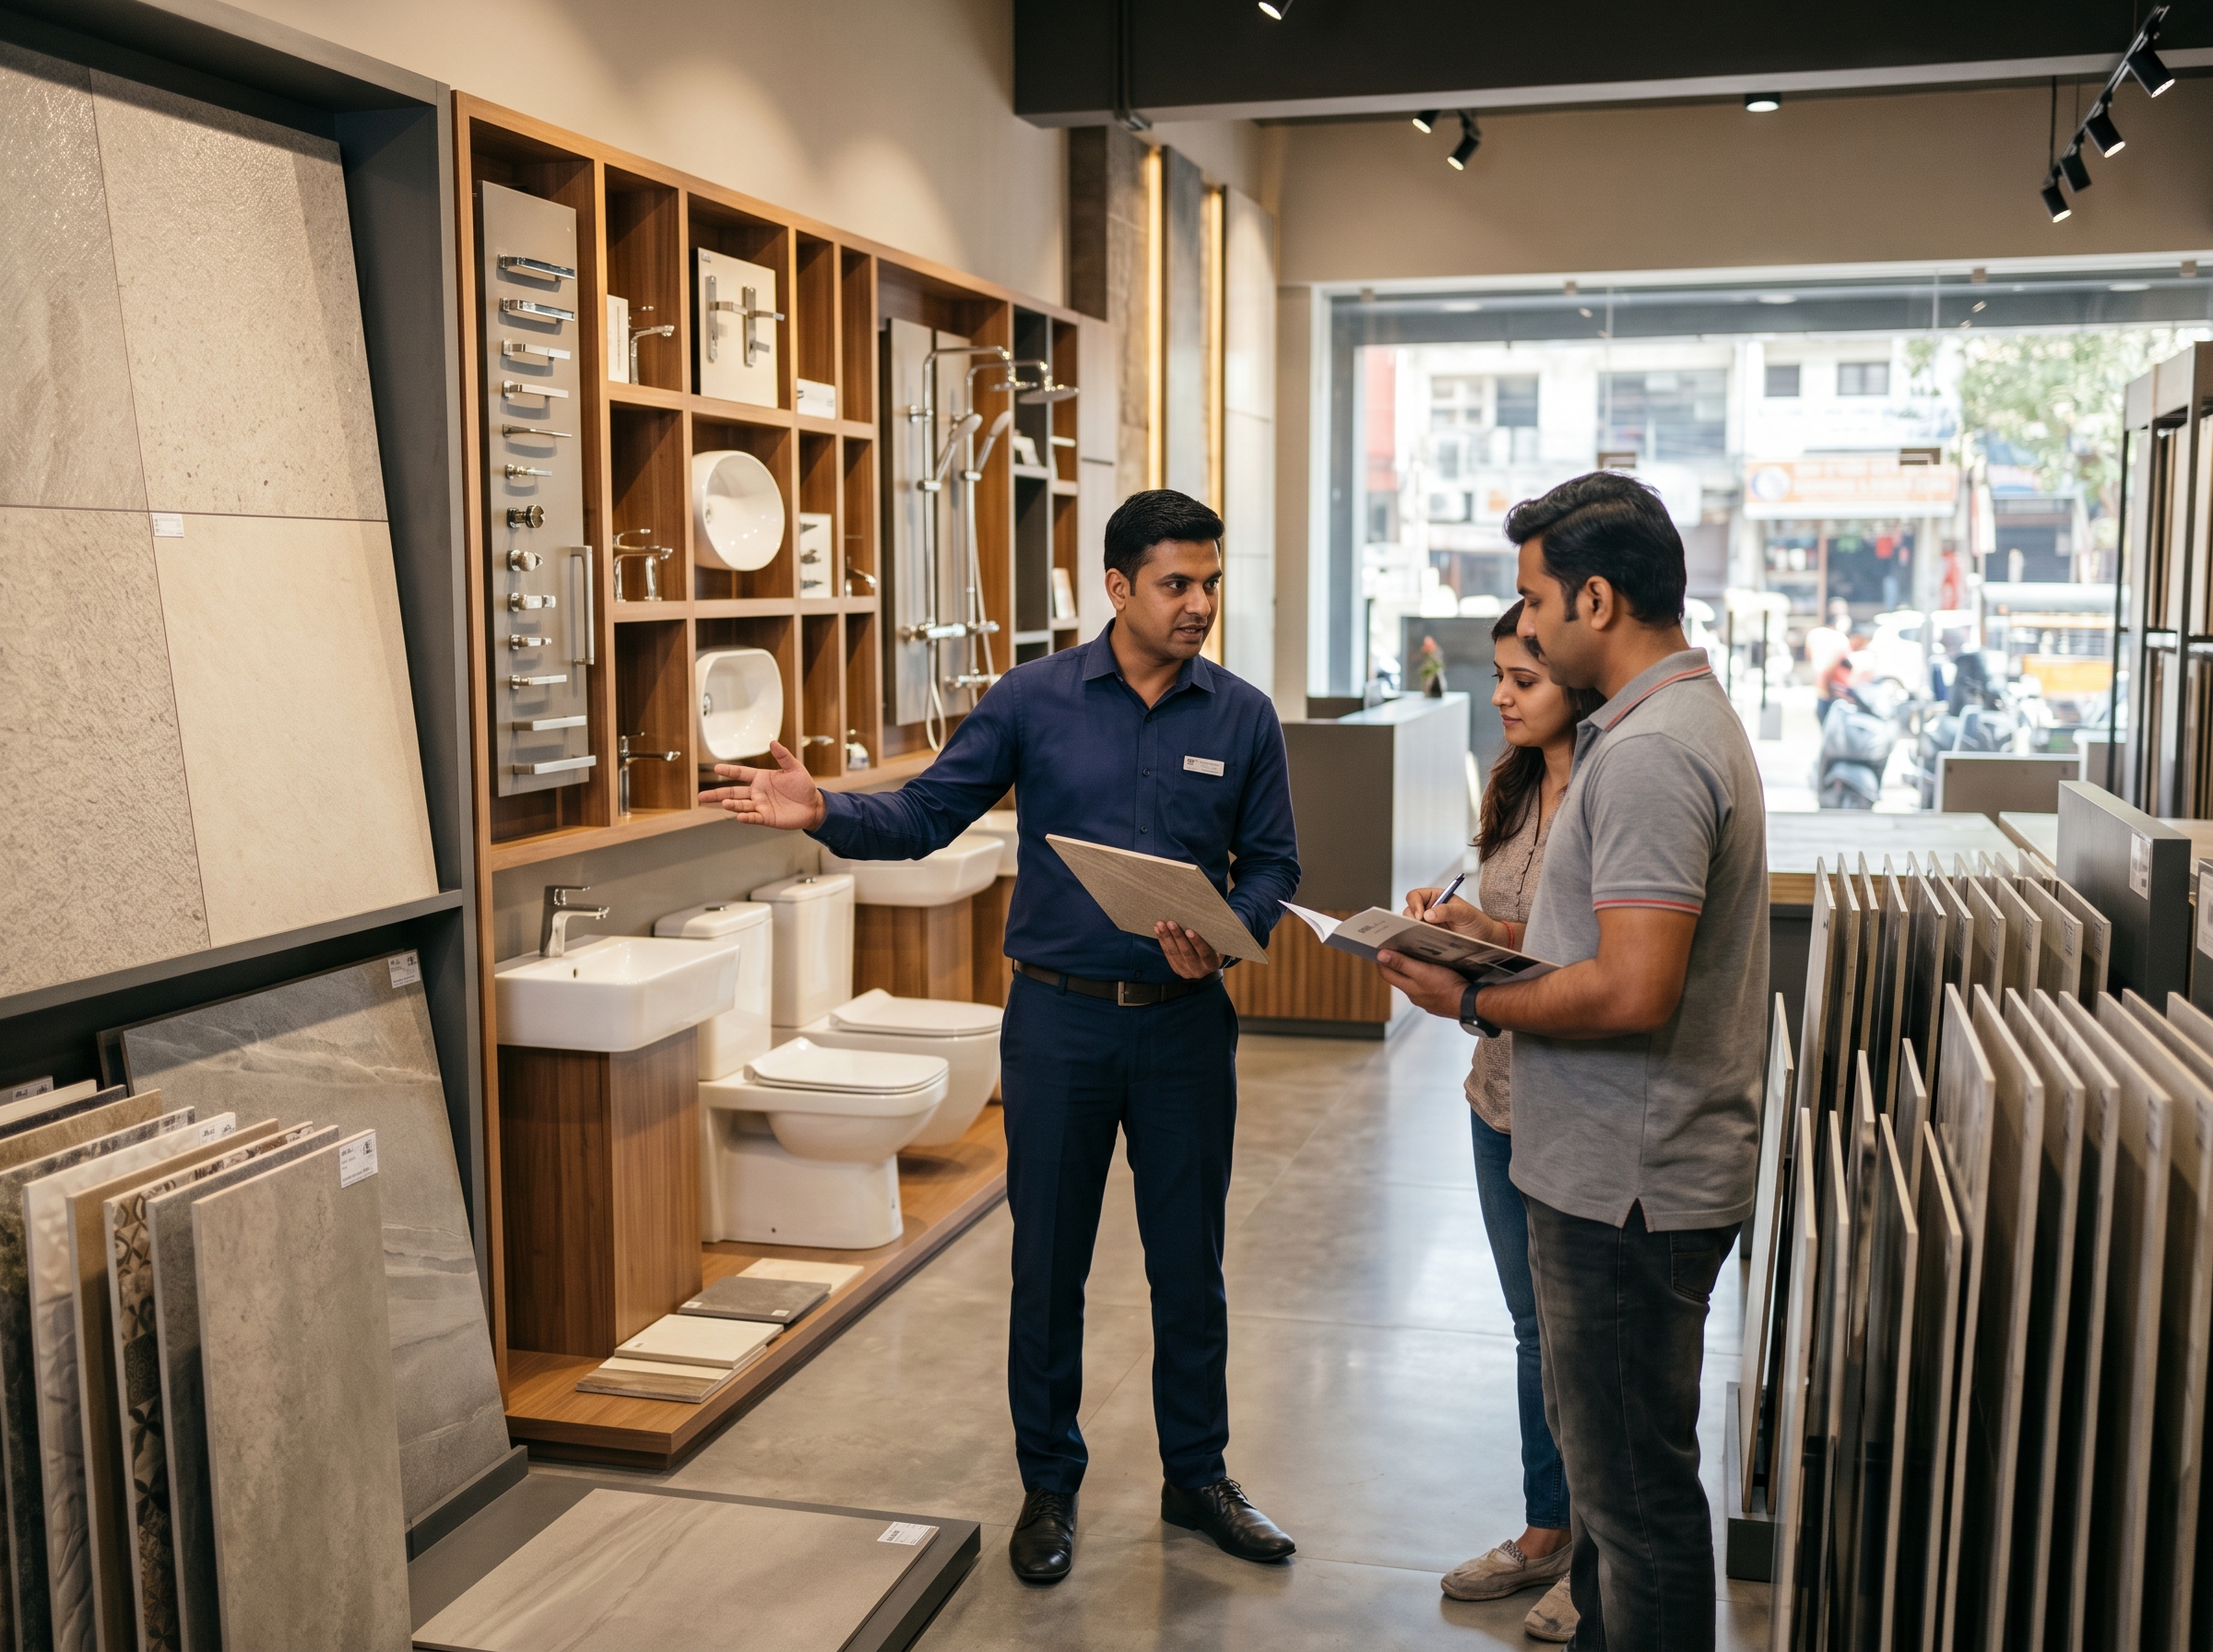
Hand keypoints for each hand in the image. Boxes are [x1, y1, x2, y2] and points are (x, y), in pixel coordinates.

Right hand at [698, 742, 826, 829]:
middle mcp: (757, 792)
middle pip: (733, 792)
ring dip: (731, 804)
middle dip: (717, 794)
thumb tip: (773, 742)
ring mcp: (760, 805)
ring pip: (741, 804)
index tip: (716, 768)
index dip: (729, 771)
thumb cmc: (804, 786)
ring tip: (723, 803)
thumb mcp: (795, 768)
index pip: (741, 774)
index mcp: (761, 778)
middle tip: (701, 796)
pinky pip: (753, 817)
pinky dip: (746, 817)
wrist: (814, 805)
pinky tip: (739, 816)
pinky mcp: (766, 817)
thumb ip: (783, 756)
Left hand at [1154, 922, 1222, 978]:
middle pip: (1187, 952)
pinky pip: (1168, 954)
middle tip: (1171, 922)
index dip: (1197, 942)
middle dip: (1178, 936)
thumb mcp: (1217, 944)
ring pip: (1175, 953)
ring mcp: (1186, 971)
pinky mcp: (1176, 969)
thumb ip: (1212, 935)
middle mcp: (1199, 970)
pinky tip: (1157, 930)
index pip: (1205, 953)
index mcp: (1212, 963)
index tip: (1189, 930)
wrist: (1207, 965)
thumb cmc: (1213, 947)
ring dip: (1166, 937)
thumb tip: (1205, 916)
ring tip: (1160, 924)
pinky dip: (1162, 941)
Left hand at [1375, 948, 1470, 1020]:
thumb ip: (1402, 964)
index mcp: (1408, 988)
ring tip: (1416, 955)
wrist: (1469, 1004)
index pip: (1386, 973)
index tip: (1379, 948)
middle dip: (1396, 963)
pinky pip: (1428, 987)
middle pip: (1399, 977)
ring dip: (1412, 970)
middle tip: (1396, 947)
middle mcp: (1415, 996)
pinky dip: (1426, 977)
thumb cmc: (1446, 986)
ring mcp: (1427, 1000)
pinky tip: (1433, 970)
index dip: (1381, 960)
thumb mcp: (1422, 971)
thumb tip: (1380, 956)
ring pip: (1415, 982)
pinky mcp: (1439, 1000)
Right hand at [1400, 888, 1505, 945]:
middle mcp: (1428, 910)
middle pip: (1408, 912)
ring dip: (1412, 932)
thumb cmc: (1477, 922)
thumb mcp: (1464, 913)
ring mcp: (1427, 926)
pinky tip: (1422, 946)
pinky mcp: (1428, 939)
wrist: (1486, 940)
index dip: (1413, 904)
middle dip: (1411, 921)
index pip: (1415, 896)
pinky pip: (1416, 939)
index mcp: (1435, 898)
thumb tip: (1427, 915)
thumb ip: (1447, 911)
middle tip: (1419, 930)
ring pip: (1410, 927)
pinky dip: (1416, 942)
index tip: (1420, 916)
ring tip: (1420, 939)